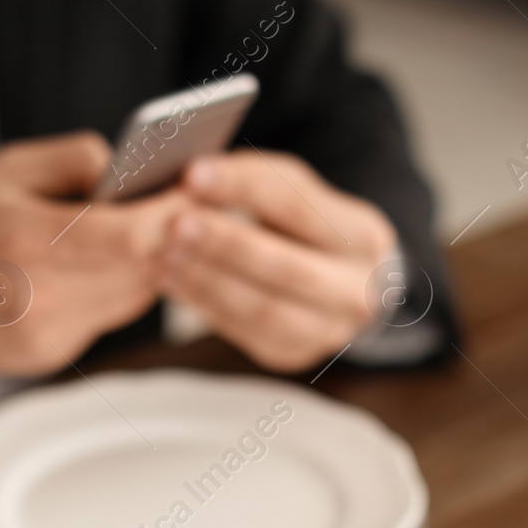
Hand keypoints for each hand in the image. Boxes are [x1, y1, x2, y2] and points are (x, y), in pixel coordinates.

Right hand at [0, 132, 193, 375]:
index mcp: (23, 238)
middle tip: (192, 205)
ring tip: (149, 231)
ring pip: (135, 296)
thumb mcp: (8, 167)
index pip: (129, 237)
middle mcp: (35, 294)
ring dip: (149, 264)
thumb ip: (77, 159)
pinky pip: (109, 317)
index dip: (174, 214)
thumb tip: (139, 168)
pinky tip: (100, 268)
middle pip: (142, 268)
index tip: (198, 192)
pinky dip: (117, 289)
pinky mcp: (52, 355)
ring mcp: (45, 333)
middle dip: (171, 236)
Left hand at [158, 150, 396, 370]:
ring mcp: (327, 330)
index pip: (298, 206)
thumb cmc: (308, 229)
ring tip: (165, 255)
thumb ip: (256, 182)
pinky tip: (173, 282)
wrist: (343, 286)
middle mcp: (354, 289)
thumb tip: (193, 177)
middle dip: (227, 245)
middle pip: (287, 268)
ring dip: (208, 281)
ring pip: (264, 310)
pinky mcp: (292, 353)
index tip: (193, 174)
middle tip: (175, 224)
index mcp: (361, 235)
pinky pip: (244, 332)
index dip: (244, 189)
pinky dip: (204, 305)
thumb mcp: (298, 196)